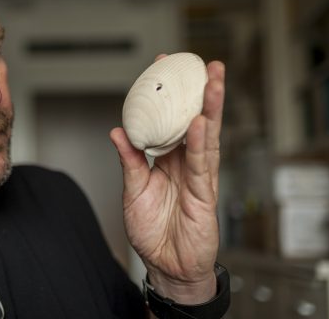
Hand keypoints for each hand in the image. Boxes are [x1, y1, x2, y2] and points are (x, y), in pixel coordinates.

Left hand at [110, 58, 224, 303]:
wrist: (166, 265)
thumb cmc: (152, 230)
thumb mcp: (133, 190)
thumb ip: (129, 160)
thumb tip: (116, 131)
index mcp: (166, 159)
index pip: (168, 120)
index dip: (167, 95)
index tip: (162, 67)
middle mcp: (184, 163)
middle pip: (194, 120)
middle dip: (199, 92)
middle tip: (200, 63)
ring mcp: (197, 176)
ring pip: (205, 136)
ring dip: (209, 108)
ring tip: (212, 81)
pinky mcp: (204, 193)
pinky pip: (200, 164)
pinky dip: (198, 142)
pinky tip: (199, 122)